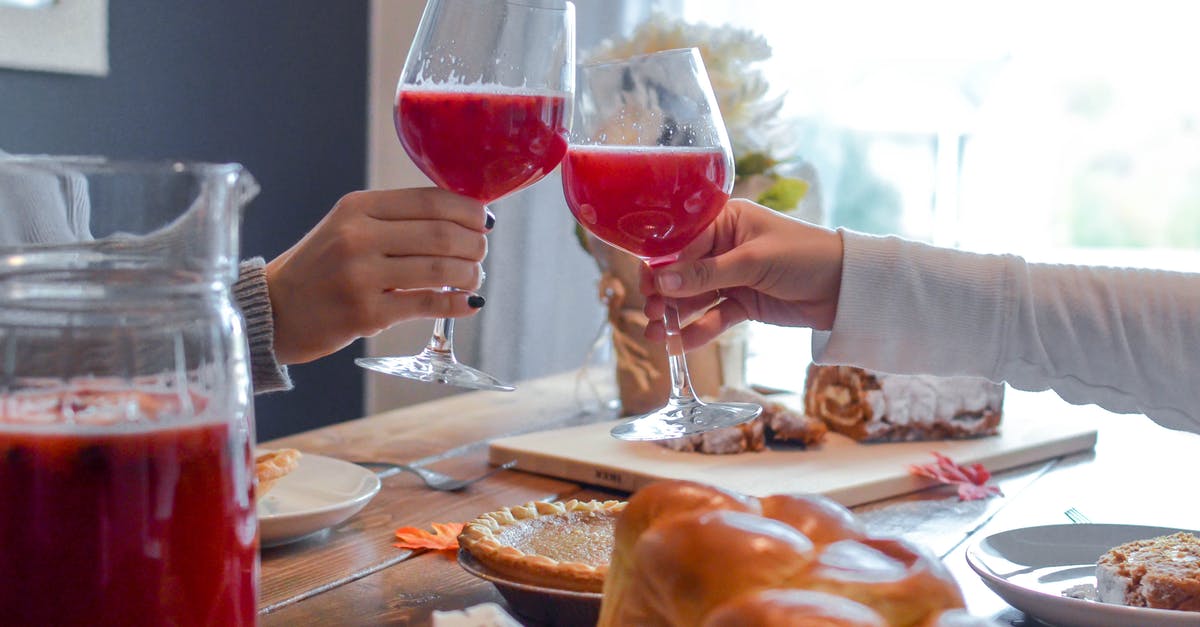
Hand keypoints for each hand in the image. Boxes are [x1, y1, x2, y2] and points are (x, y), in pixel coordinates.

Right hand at [266, 188, 489, 364]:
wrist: (274, 310)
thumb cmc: (321, 268)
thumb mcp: (348, 227)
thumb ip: (395, 219)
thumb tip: (460, 218)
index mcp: (358, 207)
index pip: (430, 200)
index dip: (468, 210)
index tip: (485, 221)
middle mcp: (358, 236)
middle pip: (441, 234)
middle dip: (474, 244)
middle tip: (481, 253)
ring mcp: (360, 275)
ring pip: (439, 269)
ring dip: (469, 275)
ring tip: (474, 278)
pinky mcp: (366, 313)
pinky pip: (427, 304)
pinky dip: (457, 303)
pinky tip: (469, 304)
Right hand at [641, 199, 843, 349]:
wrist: (847, 288)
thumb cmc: (804, 257)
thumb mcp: (753, 261)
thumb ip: (706, 274)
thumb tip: (661, 282)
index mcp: (727, 220)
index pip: (683, 241)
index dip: (661, 264)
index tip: (646, 286)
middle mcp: (724, 246)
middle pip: (683, 271)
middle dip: (665, 294)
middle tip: (651, 315)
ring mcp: (733, 276)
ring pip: (695, 297)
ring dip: (675, 315)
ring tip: (656, 335)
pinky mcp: (743, 303)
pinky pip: (714, 317)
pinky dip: (698, 331)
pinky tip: (679, 345)